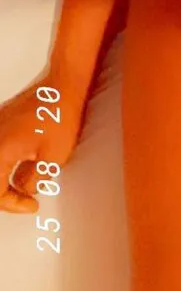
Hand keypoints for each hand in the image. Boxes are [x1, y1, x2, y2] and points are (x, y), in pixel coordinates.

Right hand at [0, 75, 85, 213]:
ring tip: (27, 184)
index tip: (32, 206)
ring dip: (5, 179)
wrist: (64, 84)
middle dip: (5, 194)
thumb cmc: (60, 116)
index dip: (12, 204)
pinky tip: (27, 163)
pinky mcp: (2, 121)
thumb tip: (24, 190)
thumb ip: (32, 181)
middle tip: (25, 200)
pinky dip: (6, 162)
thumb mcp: (52, 158)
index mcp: (0, 151)